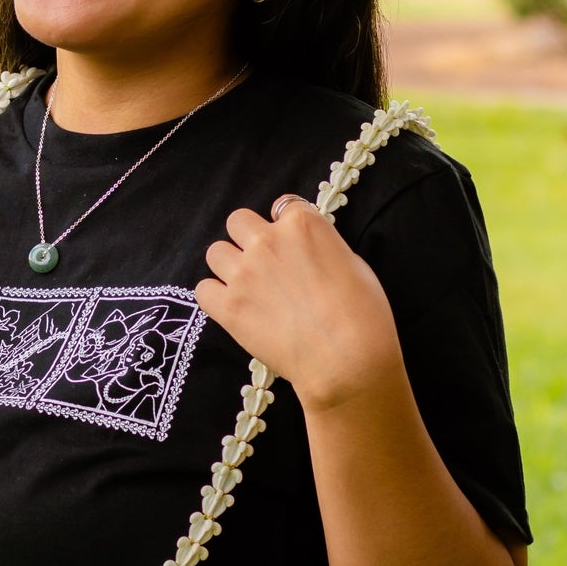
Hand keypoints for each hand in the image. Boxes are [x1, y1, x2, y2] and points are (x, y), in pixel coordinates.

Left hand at [195, 195, 404, 410]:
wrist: (347, 359)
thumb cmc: (363, 314)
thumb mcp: (353, 263)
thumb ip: (321, 247)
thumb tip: (306, 251)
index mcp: (303, 224)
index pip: (281, 205)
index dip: (284, 226)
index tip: (290, 245)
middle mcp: (268, 240)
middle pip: (238, 221)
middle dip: (248, 239)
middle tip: (263, 265)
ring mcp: (244, 272)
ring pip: (216, 253)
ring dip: (228, 266)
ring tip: (246, 288)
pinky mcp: (228, 306)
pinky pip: (203, 289)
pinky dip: (215, 298)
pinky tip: (233, 309)